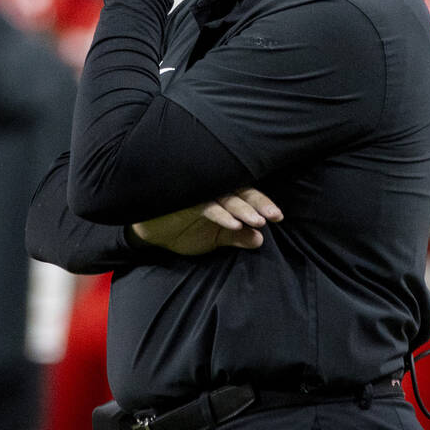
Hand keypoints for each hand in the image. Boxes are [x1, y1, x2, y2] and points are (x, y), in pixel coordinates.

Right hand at [131, 188, 281, 255]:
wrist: (151, 235)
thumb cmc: (184, 231)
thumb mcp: (214, 239)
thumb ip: (236, 237)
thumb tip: (259, 240)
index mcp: (223, 195)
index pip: (247, 195)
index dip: (263, 204)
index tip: (278, 217)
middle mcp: (212, 190)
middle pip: (240, 192)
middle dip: (258, 204)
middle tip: (273, 217)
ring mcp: (198, 192)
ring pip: (225, 196)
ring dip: (242, 208)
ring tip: (257, 221)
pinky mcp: (184, 198)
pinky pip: (206, 204)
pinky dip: (220, 214)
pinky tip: (232, 224)